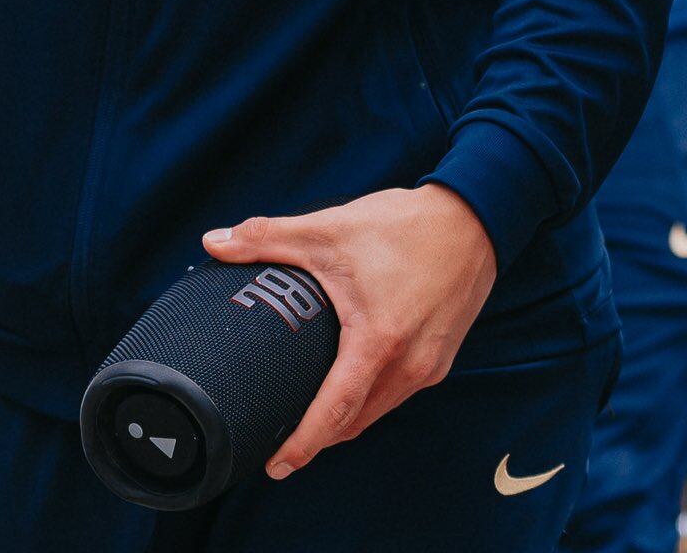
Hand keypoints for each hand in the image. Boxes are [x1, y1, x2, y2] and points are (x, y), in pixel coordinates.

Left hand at [202, 183, 495, 478]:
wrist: (473, 219)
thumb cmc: (404, 225)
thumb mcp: (330, 228)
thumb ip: (268, 236)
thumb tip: (213, 241)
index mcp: (378, 341)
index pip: (334, 411)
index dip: (302, 444)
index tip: (275, 466)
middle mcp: (409, 366)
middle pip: (354, 421)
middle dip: (318, 438)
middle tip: (280, 442)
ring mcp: (429, 367)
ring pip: (377, 411)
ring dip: (344, 420)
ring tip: (308, 417)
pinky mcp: (440, 360)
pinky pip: (396, 394)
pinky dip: (369, 400)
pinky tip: (349, 385)